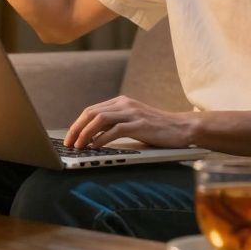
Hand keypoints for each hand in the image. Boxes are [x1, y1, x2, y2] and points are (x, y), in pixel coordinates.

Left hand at [64, 95, 197, 149]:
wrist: (182, 128)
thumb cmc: (157, 129)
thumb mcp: (133, 122)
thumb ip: (115, 125)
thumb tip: (92, 137)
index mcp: (121, 102)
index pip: (92, 110)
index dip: (78, 124)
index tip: (69, 137)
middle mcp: (125, 104)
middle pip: (92, 113)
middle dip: (76, 128)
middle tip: (68, 143)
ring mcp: (132, 113)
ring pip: (100, 119)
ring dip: (85, 133)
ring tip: (78, 146)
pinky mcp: (140, 124)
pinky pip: (115, 130)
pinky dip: (102, 138)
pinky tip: (95, 147)